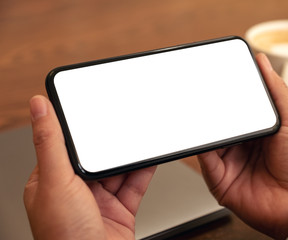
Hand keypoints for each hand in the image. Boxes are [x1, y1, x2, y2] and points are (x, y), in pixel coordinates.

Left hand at [24, 95, 155, 239]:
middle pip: (96, 158)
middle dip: (110, 144)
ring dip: (128, 157)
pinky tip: (149, 158)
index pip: (66, 146)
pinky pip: (134, 184)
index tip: (90, 111)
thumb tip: (39, 106)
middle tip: (121, 124)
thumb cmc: (65, 237)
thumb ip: (50, 143)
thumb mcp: (56, 181)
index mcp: (52, 182)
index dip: (79, 130)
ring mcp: (100, 201)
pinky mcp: (121, 209)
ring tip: (139, 137)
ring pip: (118, 170)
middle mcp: (76, 191)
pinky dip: (143, 171)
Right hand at [198, 53, 287, 238]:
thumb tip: (263, 62)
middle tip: (202, 92)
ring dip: (204, 126)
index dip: (227, 96)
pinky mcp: (219, 179)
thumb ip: (276, 91)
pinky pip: (204, 159)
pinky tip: (199, 132)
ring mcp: (229, 163)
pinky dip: (200, 145)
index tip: (217, 80)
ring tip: (197, 109)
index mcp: (257, 131)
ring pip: (209, 139)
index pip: (236, 109)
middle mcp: (241, 146)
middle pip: (220, 124)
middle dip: (211, 110)